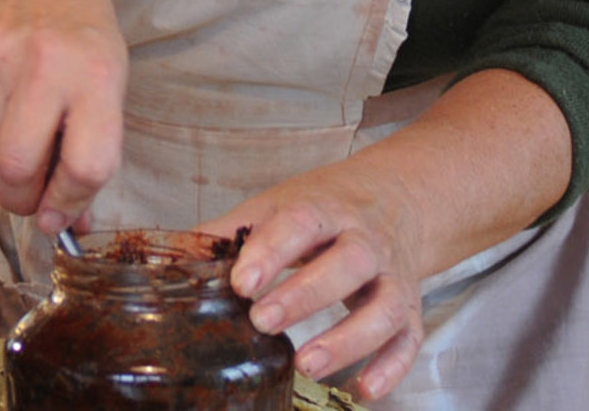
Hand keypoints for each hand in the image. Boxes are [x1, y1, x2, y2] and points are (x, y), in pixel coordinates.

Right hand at [0, 0, 126, 235]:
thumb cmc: (72, 23)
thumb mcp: (104, 72)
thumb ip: (91, 145)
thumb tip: (68, 220)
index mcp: (97, 73)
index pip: (87, 165)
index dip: (70, 203)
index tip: (60, 215)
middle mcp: (43, 62)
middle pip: (16, 167)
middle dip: (19, 195)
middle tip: (26, 189)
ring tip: (8, 123)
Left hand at [201, 158, 430, 401]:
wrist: (394, 199)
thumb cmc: (323, 209)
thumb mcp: (278, 206)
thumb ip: (233, 231)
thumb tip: (179, 254)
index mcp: (327, 210)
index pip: (301, 223)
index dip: (271, 252)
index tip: (240, 282)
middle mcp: (365, 242)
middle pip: (347, 264)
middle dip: (305, 295)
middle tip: (263, 322)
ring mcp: (392, 277)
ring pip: (383, 307)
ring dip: (348, 339)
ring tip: (306, 365)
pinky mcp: (409, 309)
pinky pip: (409, 339)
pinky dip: (392, 367)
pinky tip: (362, 390)